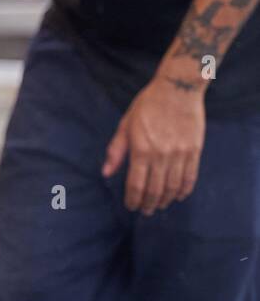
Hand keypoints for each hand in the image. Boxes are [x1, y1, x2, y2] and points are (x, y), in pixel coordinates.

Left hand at [102, 75, 205, 214]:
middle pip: (155, 190)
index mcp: (141, 150)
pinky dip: (184, 190)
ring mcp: (180, 154)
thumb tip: (106, 173)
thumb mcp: (125, 125)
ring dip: (165, 200)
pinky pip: (190, 176)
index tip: (131, 206)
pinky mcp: (194, 150)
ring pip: (173, 186)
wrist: (177, 89)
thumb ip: (116, 151)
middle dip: (149, 204)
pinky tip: (178, 196)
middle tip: (145, 211)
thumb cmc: (147, 106)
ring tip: (160, 205)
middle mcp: (161, 155)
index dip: (133, 199)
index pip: (136, 184)